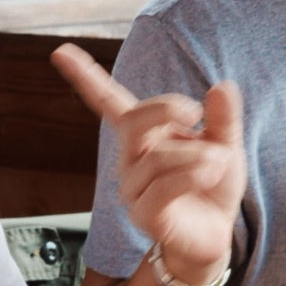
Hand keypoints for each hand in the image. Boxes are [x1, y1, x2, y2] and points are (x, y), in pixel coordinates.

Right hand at [50, 43, 243, 284]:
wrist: (215, 234)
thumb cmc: (212, 186)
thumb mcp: (225, 144)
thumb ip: (223, 117)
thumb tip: (221, 87)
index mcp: (144, 135)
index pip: (107, 102)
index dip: (84, 76)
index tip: (60, 51)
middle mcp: (130, 158)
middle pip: (134, 120)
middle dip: (165, 109)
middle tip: (195, 114)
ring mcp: (133, 187)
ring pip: (158, 157)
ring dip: (197, 155)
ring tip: (219, 162)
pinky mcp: (144, 214)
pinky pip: (164, 187)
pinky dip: (193, 176)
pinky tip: (211, 173)